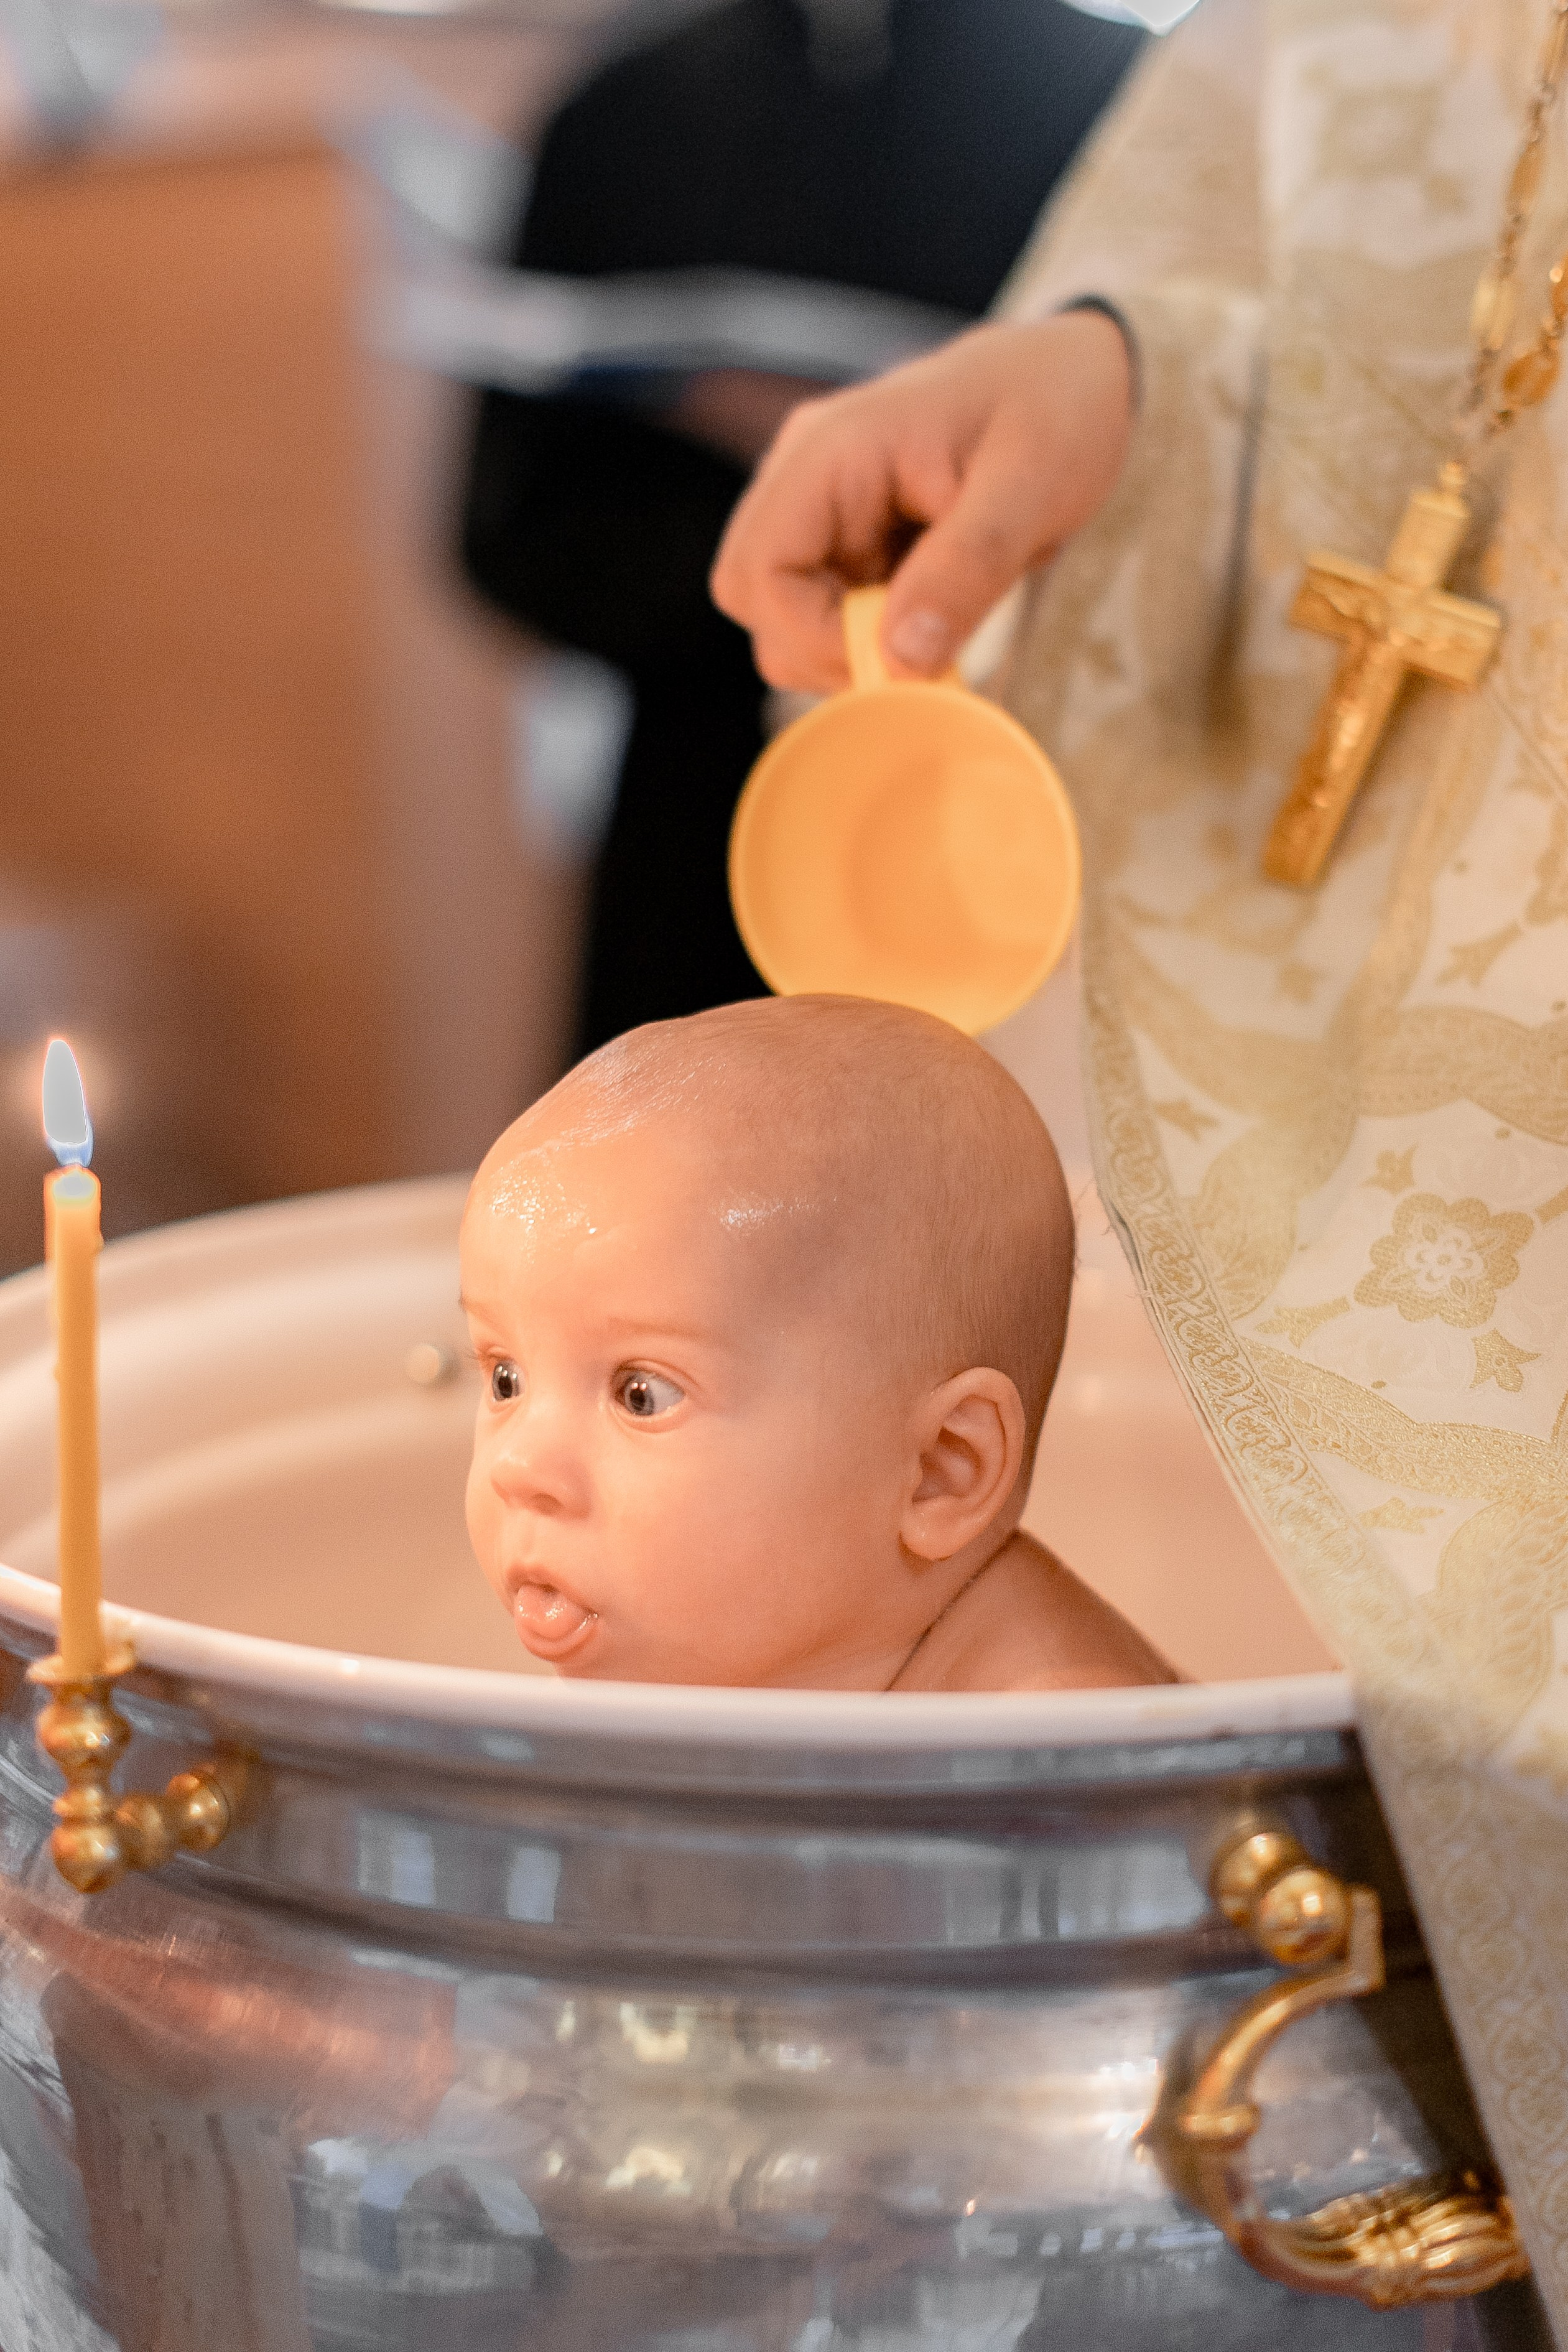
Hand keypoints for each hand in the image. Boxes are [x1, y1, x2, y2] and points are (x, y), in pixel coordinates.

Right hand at [710, 311, 1132, 691]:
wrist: (1077, 376)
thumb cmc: (1056, 410)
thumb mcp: (1031, 487)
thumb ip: (966, 569)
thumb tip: (900, 660)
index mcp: (833, 449)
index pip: (759, 568)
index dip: (811, 636)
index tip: (895, 661)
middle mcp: (805, 473)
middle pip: (751, 595)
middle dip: (821, 651)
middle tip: (915, 660)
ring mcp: (819, 504)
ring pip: (782, 613)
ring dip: (849, 648)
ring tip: (937, 627)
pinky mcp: (844, 535)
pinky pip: (824, 609)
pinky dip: (871, 637)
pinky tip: (931, 615)